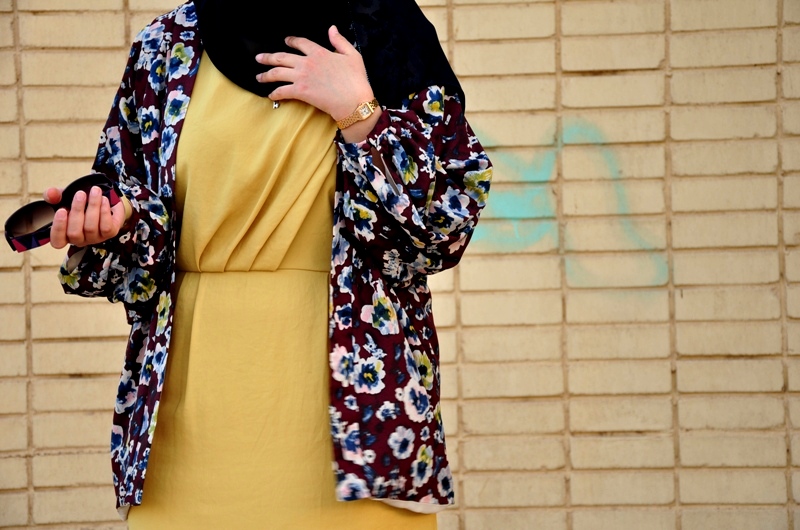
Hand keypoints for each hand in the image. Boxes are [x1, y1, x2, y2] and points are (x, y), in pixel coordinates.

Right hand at [44, 186, 127, 248]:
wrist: (104, 200)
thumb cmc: (81, 203)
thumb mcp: (65, 197)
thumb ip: (54, 195)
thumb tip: (50, 193)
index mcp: (65, 234)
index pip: (57, 241)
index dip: (58, 228)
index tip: (61, 210)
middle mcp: (80, 239)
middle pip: (75, 233)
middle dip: (77, 211)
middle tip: (80, 194)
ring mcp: (95, 238)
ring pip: (91, 228)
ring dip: (93, 206)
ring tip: (95, 191)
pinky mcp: (110, 234)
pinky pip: (106, 227)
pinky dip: (105, 211)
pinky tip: (104, 200)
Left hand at [255, 25, 380, 138]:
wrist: (354, 101)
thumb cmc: (356, 80)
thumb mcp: (352, 55)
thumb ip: (340, 41)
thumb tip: (332, 29)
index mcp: (319, 52)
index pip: (300, 43)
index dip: (291, 41)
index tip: (286, 41)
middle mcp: (307, 63)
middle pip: (282, 57)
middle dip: (268, 57)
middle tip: (259, 58)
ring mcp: (302, 77)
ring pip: (278, 73)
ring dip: (266, 75)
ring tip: (259, 77)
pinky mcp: (301, 92)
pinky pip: (282, 91)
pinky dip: (275, 93)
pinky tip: (271, 95)